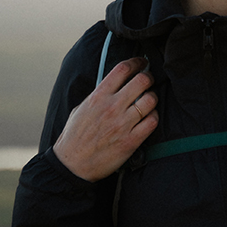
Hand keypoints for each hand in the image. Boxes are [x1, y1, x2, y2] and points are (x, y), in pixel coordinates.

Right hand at [53, 57, 157, 181]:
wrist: (72, 165)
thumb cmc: (74, 136)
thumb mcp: (81, 108)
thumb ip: (98, 95)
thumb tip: (113, 85)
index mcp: (98, 96)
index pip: (123, 69)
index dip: (137, 62)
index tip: (142, 63)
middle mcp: (112, 107)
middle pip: (142, 80)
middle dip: (149, 77)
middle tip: (149, 81)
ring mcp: (122, 124)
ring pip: (150, 100)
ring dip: (153, 98)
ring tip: (149, 100)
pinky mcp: (131, 141)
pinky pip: (152, 122)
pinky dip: (154, 117)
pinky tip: (149, 118)